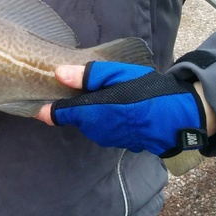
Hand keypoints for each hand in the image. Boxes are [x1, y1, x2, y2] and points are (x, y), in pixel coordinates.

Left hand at [36, 62, 215, 155]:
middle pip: (78, 117)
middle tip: (78, 91)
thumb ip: (88, 75)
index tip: (37, 107)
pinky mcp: (124, 142)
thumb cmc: (146, 92)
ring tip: (106, 97)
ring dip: (95, 113)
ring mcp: (110, 138)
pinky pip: (108, 129)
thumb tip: (59, 73)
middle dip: (75, 108)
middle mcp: (96, 130)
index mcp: (91, 112)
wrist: (178, 116)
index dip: (48, 111)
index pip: (60, 114)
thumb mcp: (117, 75)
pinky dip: (109, 120)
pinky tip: (121, 108)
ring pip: (93, 124)